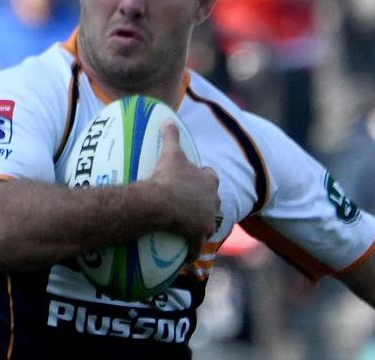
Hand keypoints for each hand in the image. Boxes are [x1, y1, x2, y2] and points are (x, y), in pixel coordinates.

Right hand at [150, 121, 220, 262]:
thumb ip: (171, 134)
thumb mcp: (171, 152)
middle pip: (213, 201)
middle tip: (192, 203)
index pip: (211, 177)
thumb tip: (169, 118)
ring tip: (191, 228)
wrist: (162, 202)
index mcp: (209, 181)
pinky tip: (186, 257)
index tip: (195, 179)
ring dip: (202, 225)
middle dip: (206, 202)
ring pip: (209, 224)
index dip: (204, 178)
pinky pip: (196, 246)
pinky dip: (192, 251)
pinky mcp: (197, 236)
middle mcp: (213, 201)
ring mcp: (206, 220)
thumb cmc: (168, 176)